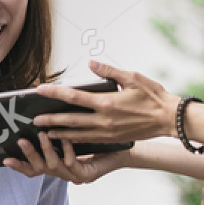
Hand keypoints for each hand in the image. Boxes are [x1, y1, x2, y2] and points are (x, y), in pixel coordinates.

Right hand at [4, 129, 124, 184]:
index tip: (4, 158)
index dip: (19, 165)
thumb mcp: (74, 134)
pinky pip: (72, 164)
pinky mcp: (86, 175)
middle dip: (28, 154)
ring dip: (45, 150)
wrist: (125, 150)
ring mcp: (75, 177)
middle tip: (21, 140)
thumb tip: (40, 113)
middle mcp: (64, 174)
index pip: (34, 169)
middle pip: (39, 169)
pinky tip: (64, 139)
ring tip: (41, 135)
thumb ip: (59, 129)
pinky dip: (66, 150)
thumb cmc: (100, 140)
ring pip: (53, 167)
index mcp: (59, 165)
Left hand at [32, 62, 178, 144]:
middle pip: (70, 120)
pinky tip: (68, 140)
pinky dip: (75, 141)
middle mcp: (104, 120)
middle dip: (50, 120)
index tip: (39, 91)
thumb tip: (92, 63)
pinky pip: (89, 141)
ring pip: (77, 134)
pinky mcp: (113, 139)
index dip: (54, 94)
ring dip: (60, 134)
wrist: (169, 119)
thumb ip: (109, 71)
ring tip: (45, 133)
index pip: (74, 97)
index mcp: (106, 102)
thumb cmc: (153, 96)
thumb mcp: (132, 77)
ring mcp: (108, 132)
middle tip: (34, 120)